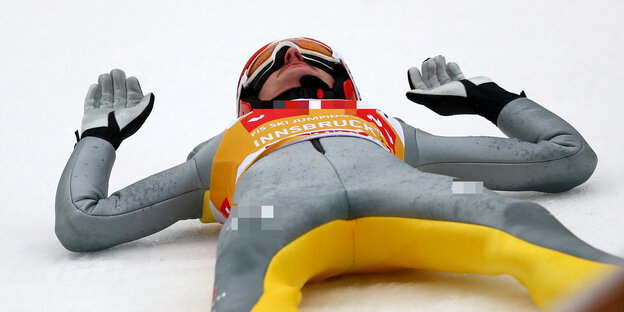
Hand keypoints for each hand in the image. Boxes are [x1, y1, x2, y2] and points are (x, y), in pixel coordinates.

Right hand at [80, 69, 153, 148]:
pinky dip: (92, 94)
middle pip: (118, 94)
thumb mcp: (138, 115)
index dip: (132, 87)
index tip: (131, 78)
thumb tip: (151, 94)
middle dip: (117, 82)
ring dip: (105, 85)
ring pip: (105, 96)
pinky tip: (94, 85)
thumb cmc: (122, 127)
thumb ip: (146, 105)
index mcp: (128, 114)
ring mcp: (103, 114)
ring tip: (105, 75)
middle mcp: (117, 113)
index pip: (131, 97)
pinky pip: (91, 103)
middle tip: (116, 71)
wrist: (102, 138)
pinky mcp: (90, 115)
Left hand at [406, 56, 522, 124]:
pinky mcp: (465, 85)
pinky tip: (450, 63)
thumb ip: (421, 96)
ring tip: (438, 57)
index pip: (421, 91)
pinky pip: (455, 75)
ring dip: (439, 67)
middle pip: (431, 82)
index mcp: (436, 103)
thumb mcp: (437, 97)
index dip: (415, 80)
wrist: (484, 96)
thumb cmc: (459, 98)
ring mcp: (455, 91)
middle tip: (428, 60)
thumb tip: (407, 93)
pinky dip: (451, 68)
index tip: (412, 68)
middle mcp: (444, 98)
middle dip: (428, 71)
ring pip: (443, 77)